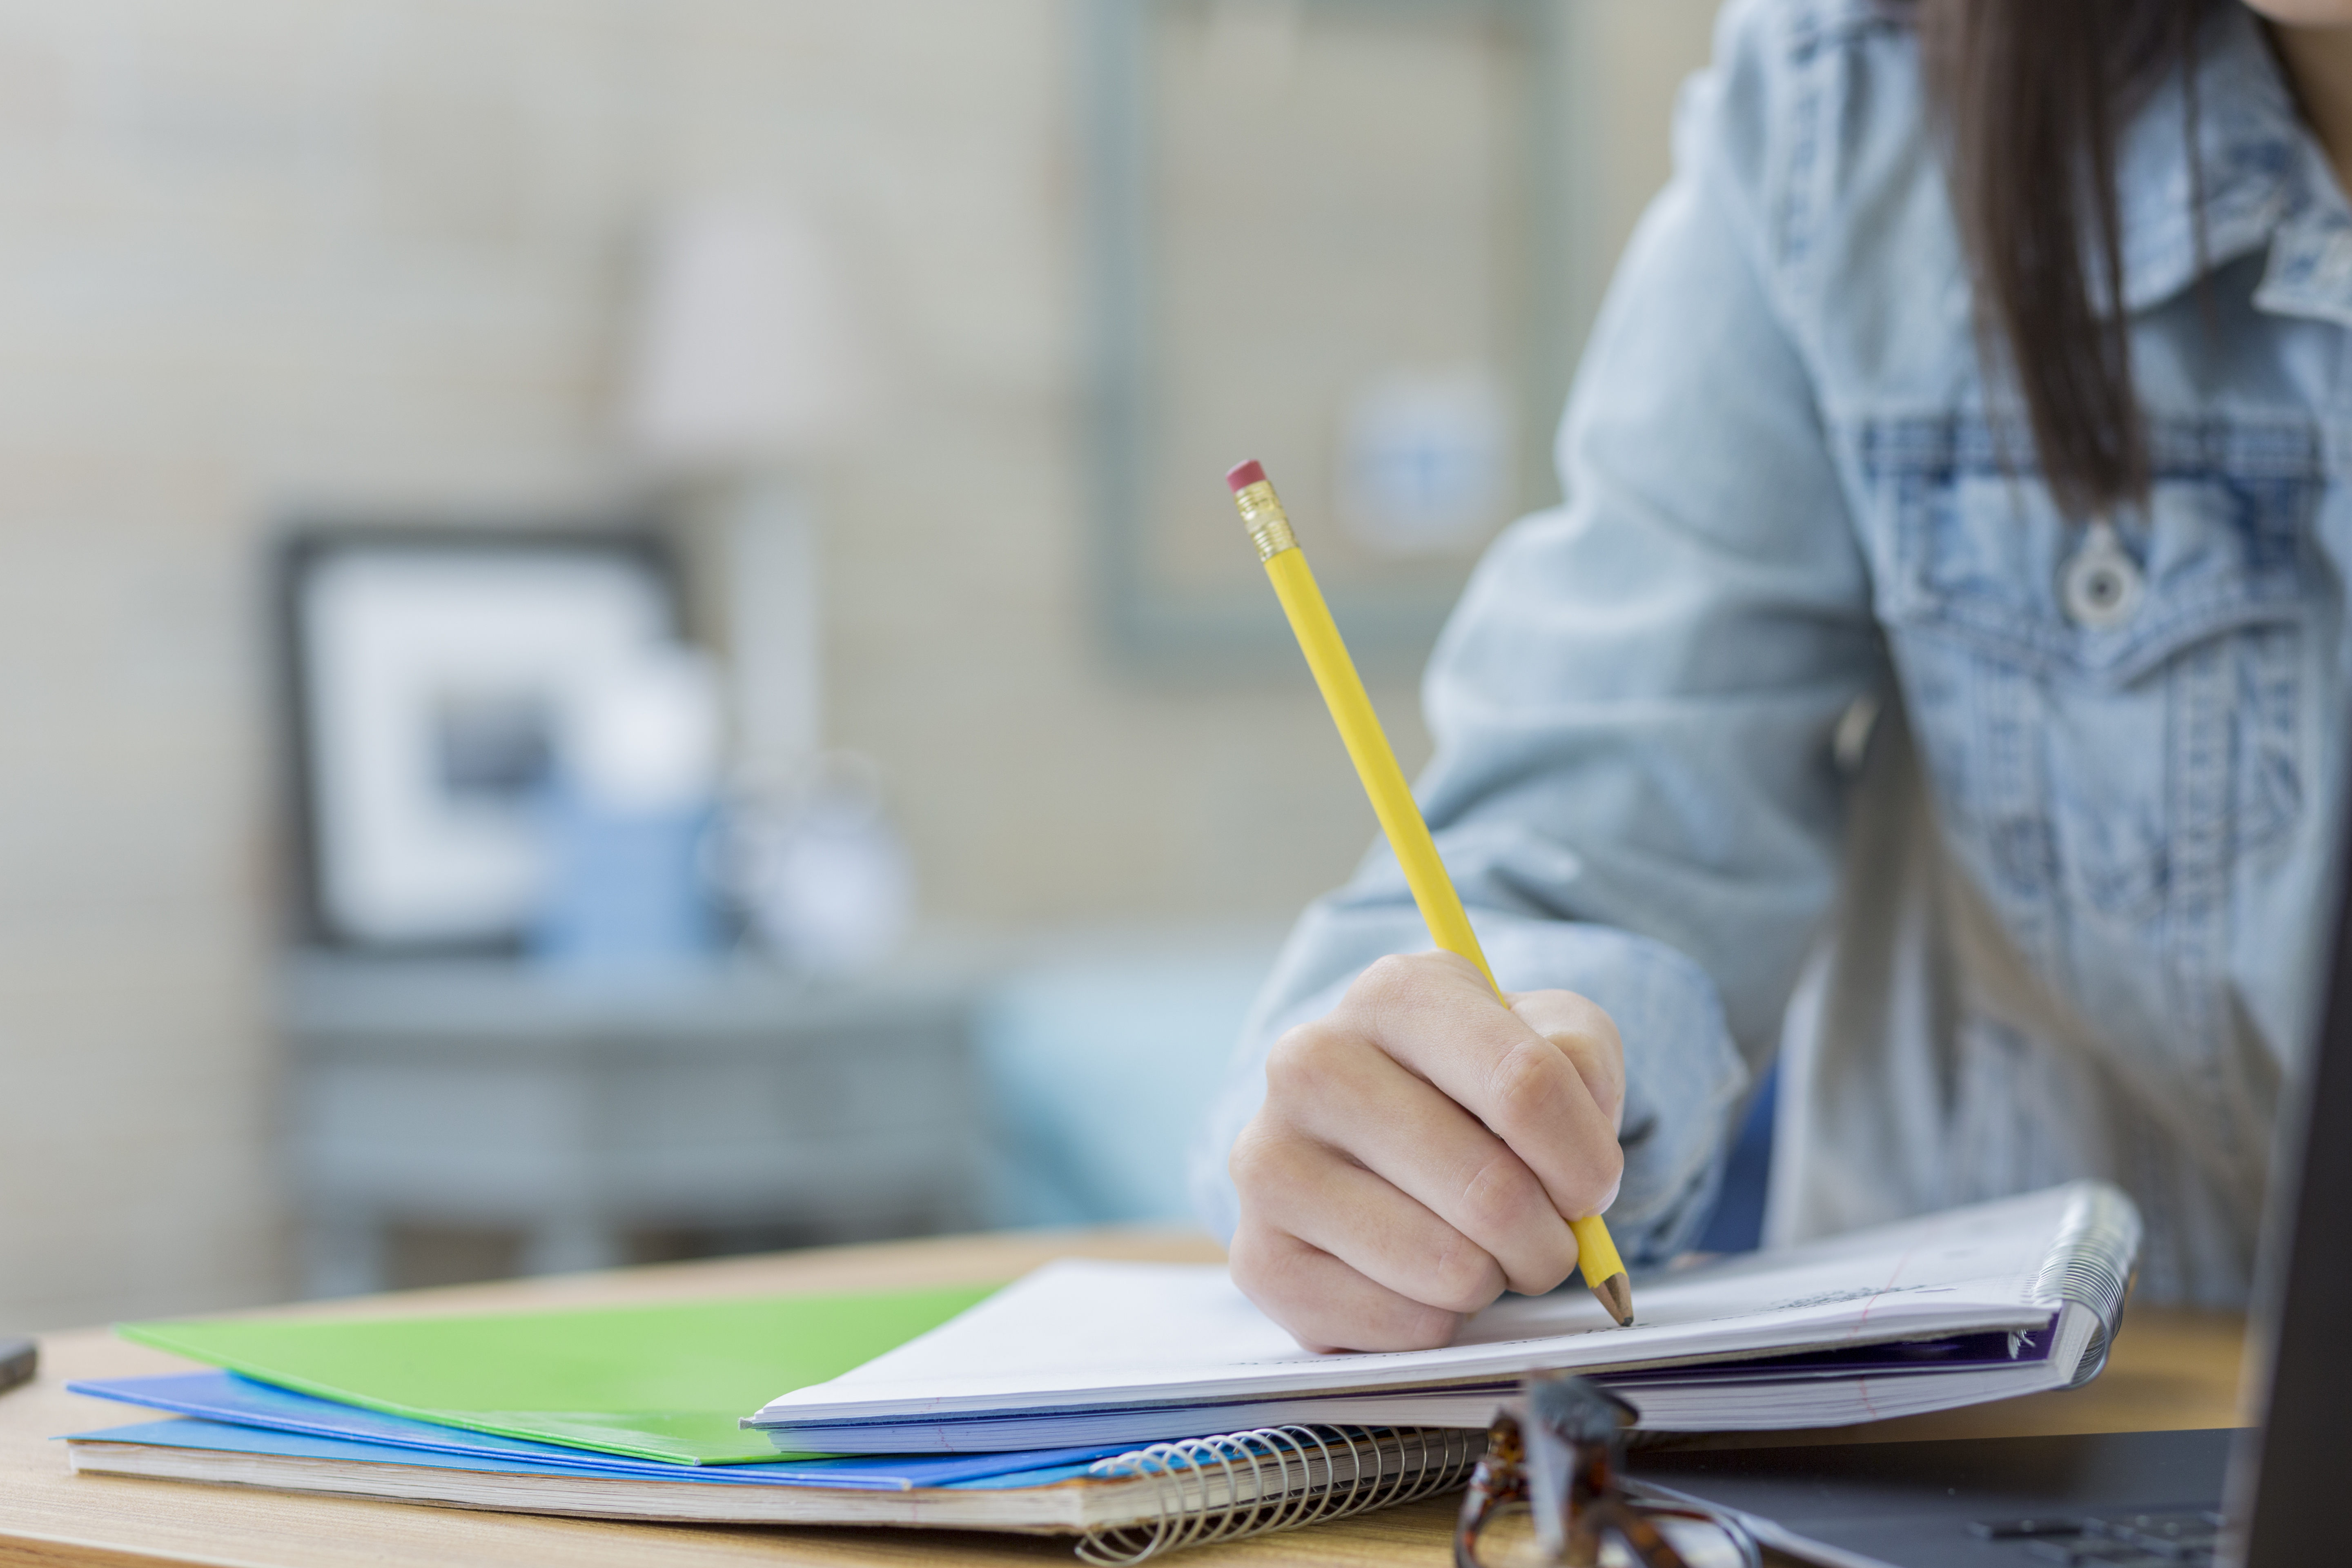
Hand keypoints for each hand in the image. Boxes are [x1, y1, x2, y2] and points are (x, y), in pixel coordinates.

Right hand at [1226, 950, 1626, 1352]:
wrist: (1377, 1137)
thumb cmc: (1477, 1085)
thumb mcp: (1551, 1037)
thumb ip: (1583, 1064)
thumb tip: (1578, 1157)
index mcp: (1392, 995)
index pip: (1524, 1085)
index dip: (1584, 1157)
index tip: (1591, 1184)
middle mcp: (1308, 1064)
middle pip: (1490, 1190)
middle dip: (1549, 1237)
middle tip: (1543, 1233)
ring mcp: (1270, 1163)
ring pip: (1448, 1268)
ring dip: (1494, 1278)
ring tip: (1477, 1247)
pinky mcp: (1260, 1259)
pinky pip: (1402, 1327)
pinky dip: (1439, 1320)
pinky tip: (1415, 1277)